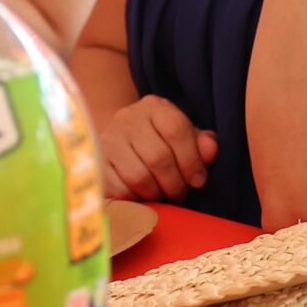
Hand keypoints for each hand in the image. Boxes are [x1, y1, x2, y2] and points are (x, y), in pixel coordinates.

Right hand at [100, 96, 217, 201]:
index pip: (177, 130)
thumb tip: (211, 151)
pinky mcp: (94, 165)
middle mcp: (127, 119)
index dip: (191, 160)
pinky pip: (119, 190)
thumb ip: (201, 143)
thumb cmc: (159, 142)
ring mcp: (107, 141)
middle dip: (175, 183)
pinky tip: (142, 198)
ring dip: (156, 193)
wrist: (118, 143)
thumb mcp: (183, 137)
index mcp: (154, 106)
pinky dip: (135, 199)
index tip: (199, 181)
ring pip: (138, 176)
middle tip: (181, 194)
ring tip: (163, 196)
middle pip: (158, 157)